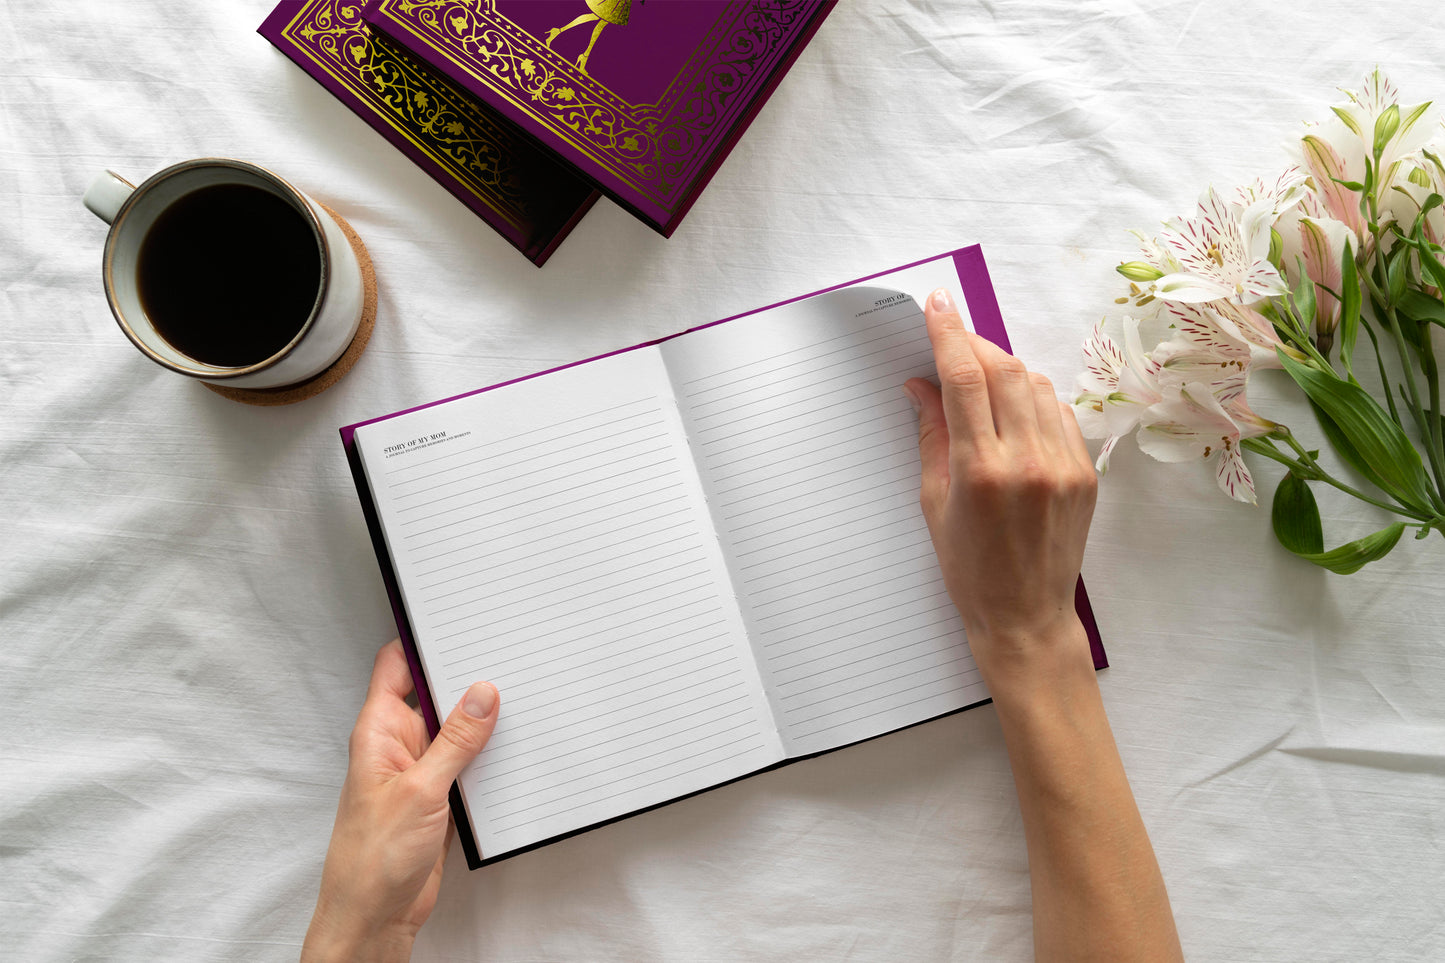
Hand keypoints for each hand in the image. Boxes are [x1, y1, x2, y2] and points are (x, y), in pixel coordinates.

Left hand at [303, 640, 498, 962]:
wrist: (375, 915)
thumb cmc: (372, 858)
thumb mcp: (421, 791)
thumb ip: (456, 740)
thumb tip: (482, 693)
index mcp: (379, 729)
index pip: (397, 664)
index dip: (423, 638)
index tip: (458, 619)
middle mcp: (399, 742)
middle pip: (435, 691)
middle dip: (466, 676)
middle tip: (506, 655)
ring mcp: (422, 768)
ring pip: (457, 728)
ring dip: (483, 719)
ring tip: (521, 697)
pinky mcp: (441, 794)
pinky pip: (469, 760)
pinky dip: (490, 753)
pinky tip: (515, 745)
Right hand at [907, 291, 1182, 959]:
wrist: (1026, 618)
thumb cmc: (968, 570)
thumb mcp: (933, 503)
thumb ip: (931, 435)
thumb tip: (921, 383)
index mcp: (981, 470)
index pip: (964, 379)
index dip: (948, 334)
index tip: (936, 304)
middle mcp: (1028, 460)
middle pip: (1005, 370)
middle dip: (975, 347)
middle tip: (953, 341)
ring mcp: (1064, 464)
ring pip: (1036, 384)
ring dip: (1006, 369)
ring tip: (980, 376)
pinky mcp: (1086, 472)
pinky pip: (1059, 412)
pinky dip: (1034, 398)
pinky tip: (1014, 408)